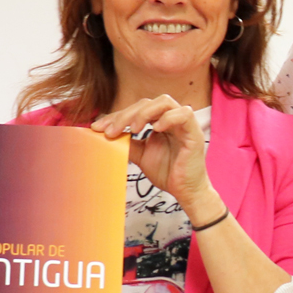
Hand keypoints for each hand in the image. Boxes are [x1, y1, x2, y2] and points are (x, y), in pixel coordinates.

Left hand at [91, 96, 221, 221]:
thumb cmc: (168, 172)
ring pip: (164, 102)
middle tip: (110, 131)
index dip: (116, 116)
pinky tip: (156, 129)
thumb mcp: (141, 156)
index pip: (135, 110)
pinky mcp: (194, 132)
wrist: (185, 191)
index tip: (98, 127)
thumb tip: (107, 136)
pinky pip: (184, 114)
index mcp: (158, 121)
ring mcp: (183, 124)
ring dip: (145, 113)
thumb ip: (128, 143)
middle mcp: (171, 118)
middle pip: (147, 103)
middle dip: (125, 115)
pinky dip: (168, 118)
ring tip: (133, 128)